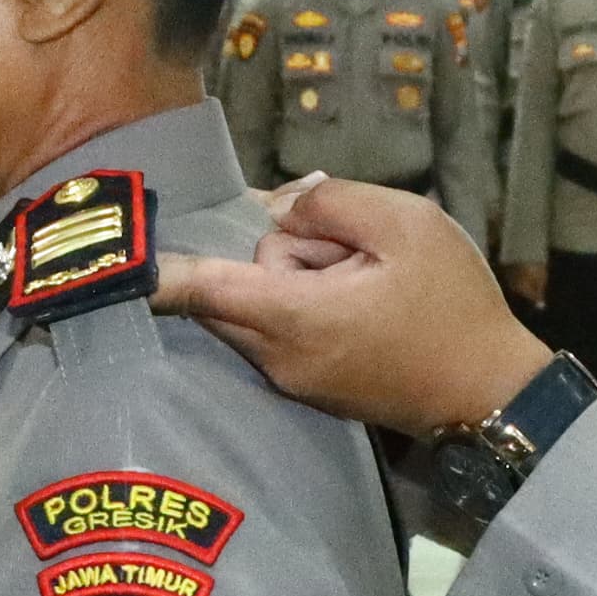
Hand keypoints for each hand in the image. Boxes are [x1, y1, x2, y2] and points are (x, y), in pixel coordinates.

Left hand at [159, 177, 551, 435]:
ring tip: (365, 278)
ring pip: (254, 307)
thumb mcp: (405, 224)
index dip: (154, 271)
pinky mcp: (308, 389)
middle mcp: (276, 357)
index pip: (200, 289)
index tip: (106, 265)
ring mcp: (290, 380)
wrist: (491, 393)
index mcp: (293, 317)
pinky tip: (360, 295)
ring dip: (292, 279)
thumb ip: (332, 202)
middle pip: (228, 288)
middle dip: (268, 253)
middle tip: (343, 248)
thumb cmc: (452, 305)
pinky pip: (276, 330)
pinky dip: (300, 303)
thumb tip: (283, 205)